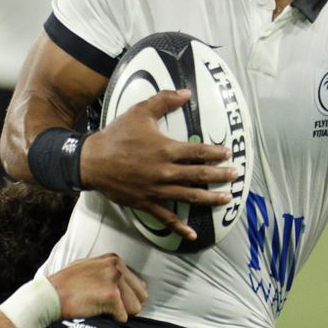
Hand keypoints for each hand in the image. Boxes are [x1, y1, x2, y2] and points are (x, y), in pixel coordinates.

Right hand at [48, 254, 147, 322]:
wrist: (49, 296)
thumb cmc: (67, 286)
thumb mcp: (90, 268)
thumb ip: (110, 271)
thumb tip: (133, 282)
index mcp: (114, 259)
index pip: (138, 283)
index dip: (127, 297)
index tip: (111, 300)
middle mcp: (117, 265)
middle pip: (141, 296)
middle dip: (127, 305)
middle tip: (107, 306)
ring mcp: (114, 279)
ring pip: (135, 307)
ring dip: (120, 313)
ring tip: (100, 308)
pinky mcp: (111, 295)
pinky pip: (123, 317)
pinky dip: (112, 320)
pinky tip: (96, 312)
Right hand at [79, 89, 236, 241]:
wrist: (92, 161)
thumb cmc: (117, 135)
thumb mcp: (140, 112)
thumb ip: (164, 100)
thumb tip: (186, 93)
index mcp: (166, 150)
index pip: (198, 152)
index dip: (216, 153)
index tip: (228, 154)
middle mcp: (165, 172)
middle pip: (199, 175)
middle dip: (220, 175)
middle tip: (235, 176)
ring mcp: (157, 190)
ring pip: (189, 196)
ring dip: (210, 198)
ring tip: (226, 198)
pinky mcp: (146, 203)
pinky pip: (166, 218)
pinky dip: (180, 227)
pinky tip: (193, 234)